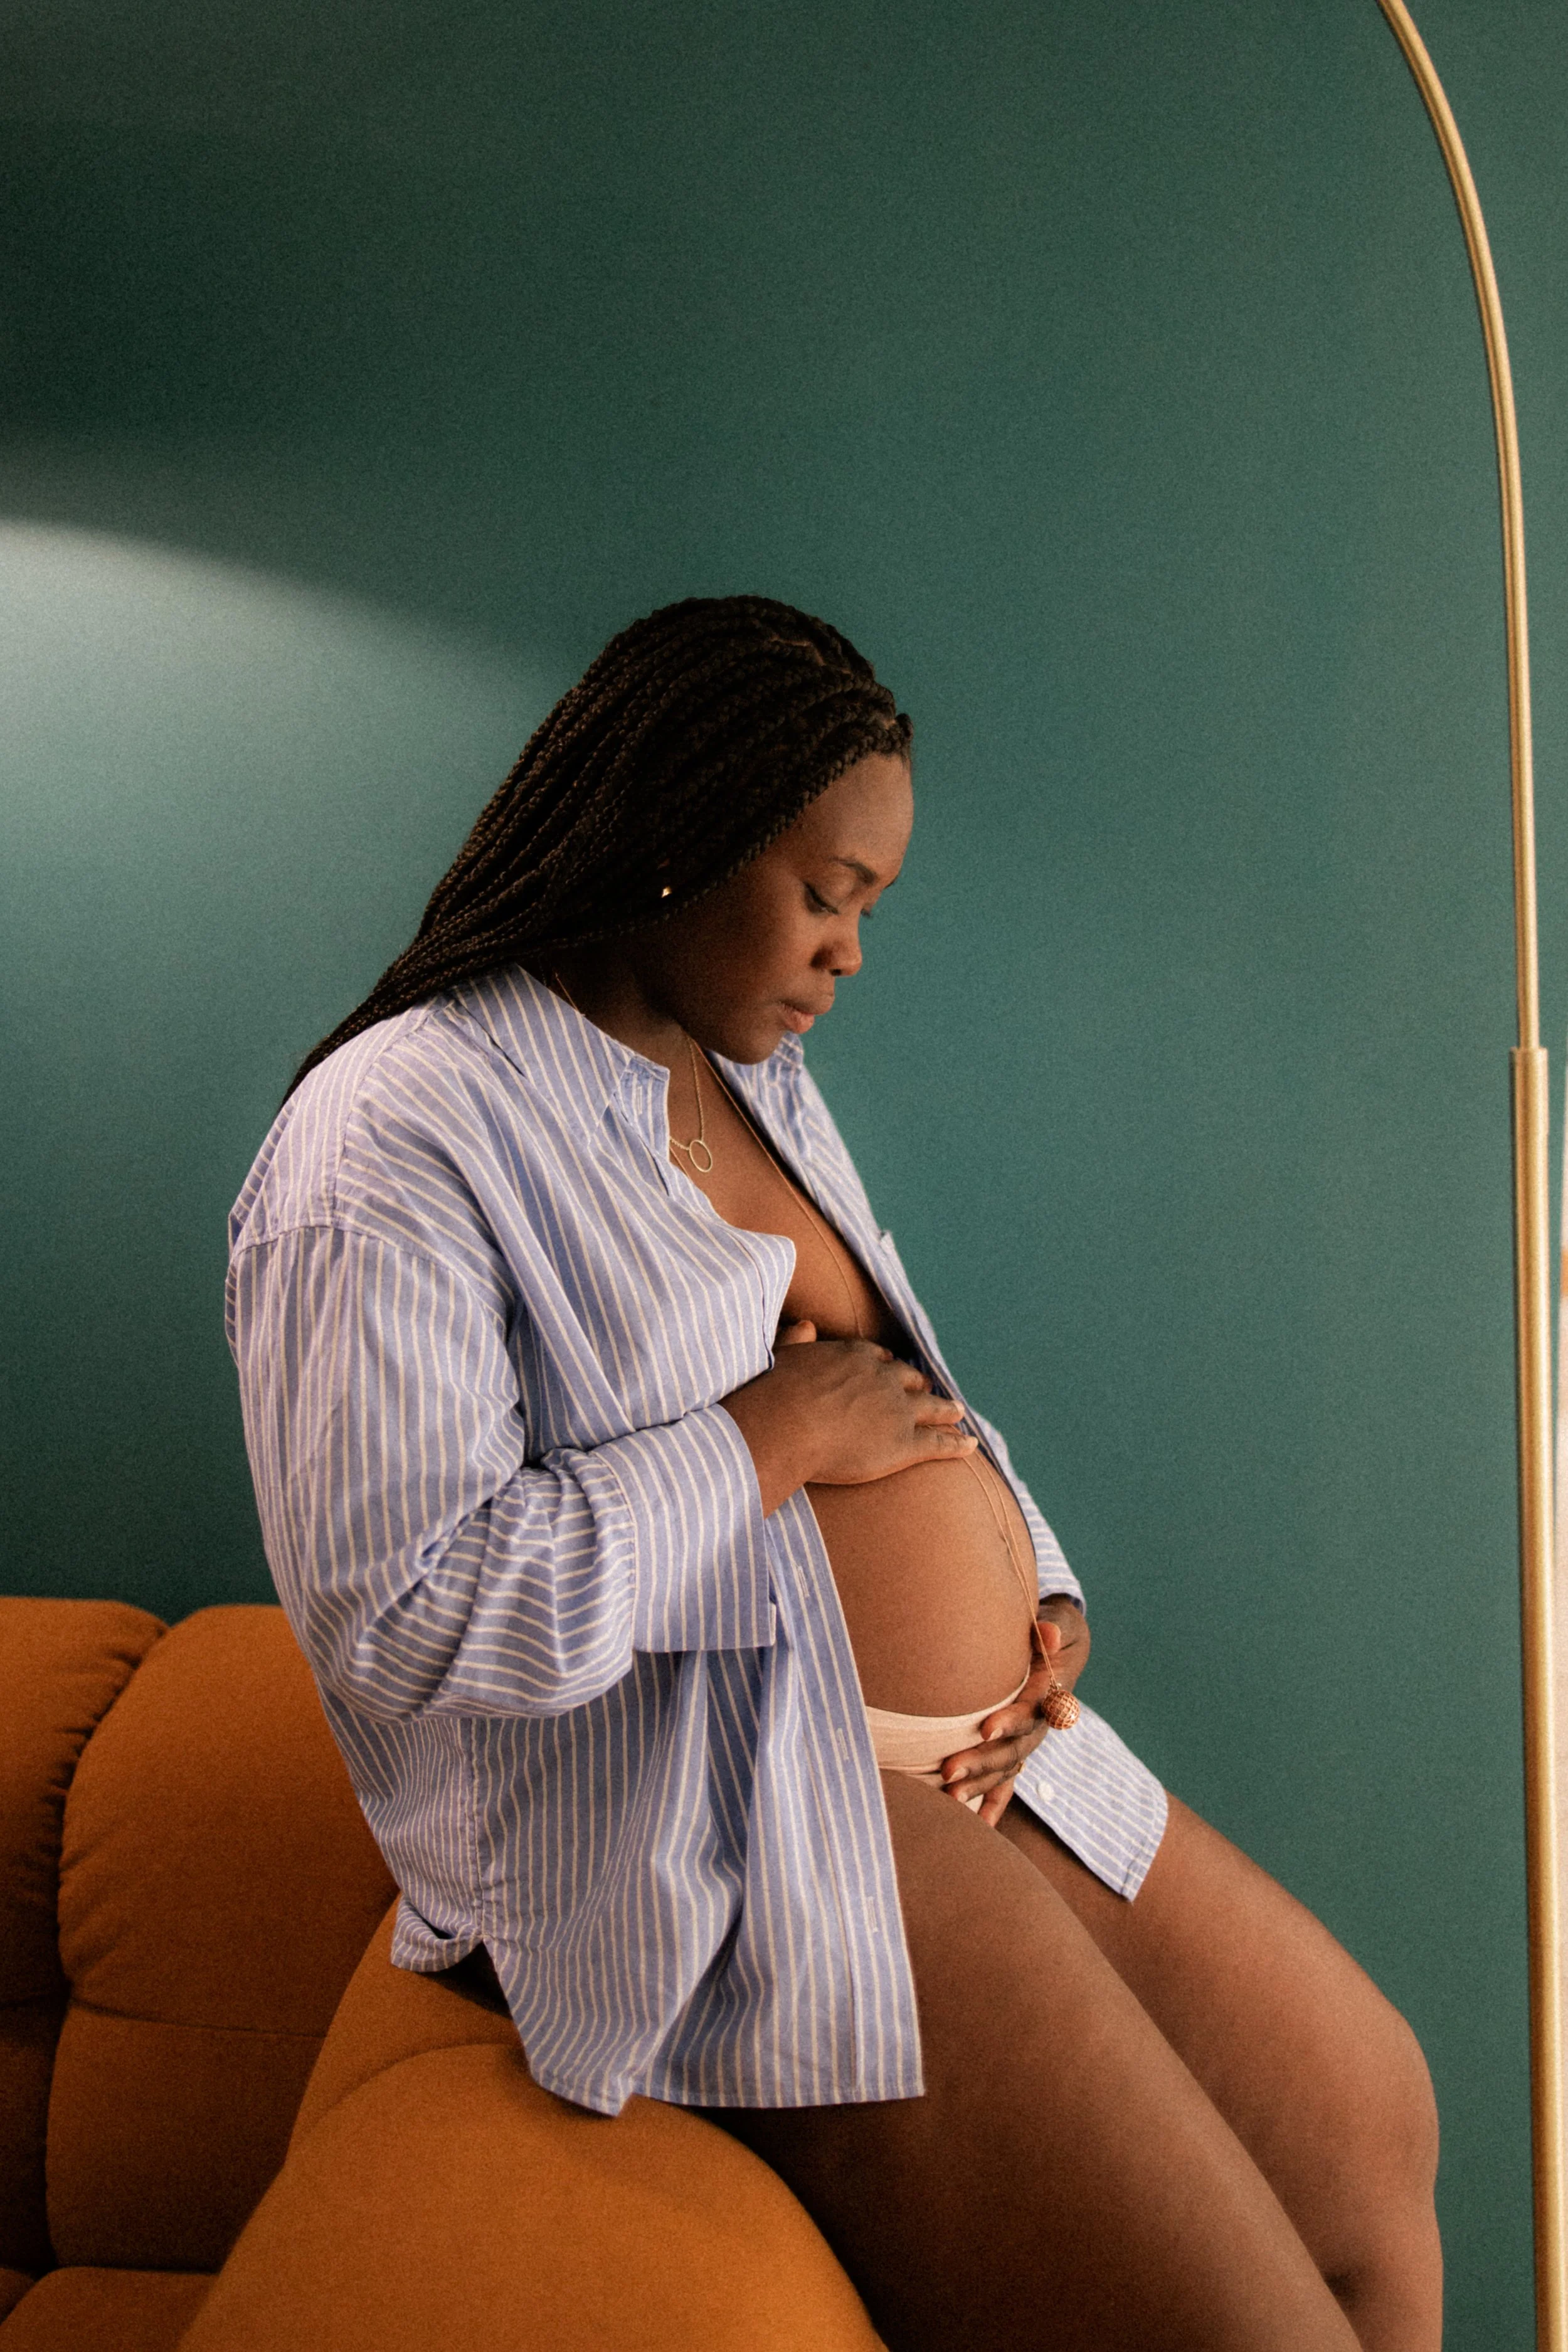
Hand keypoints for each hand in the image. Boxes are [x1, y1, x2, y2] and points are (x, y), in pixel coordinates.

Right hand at [719, 1320, 977, 1514]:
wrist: (787, 1426)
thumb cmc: (776, 1393)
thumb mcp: (784, 1354)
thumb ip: (798, 1339)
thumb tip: (805, 1324)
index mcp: (856, 1356)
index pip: (880, 1357)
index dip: (887, 1365)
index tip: (891, 1369)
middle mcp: (884, 1378)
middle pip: (910, 1378)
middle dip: (919, 1384)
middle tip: (927, 1388)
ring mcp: (899, 1410)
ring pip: (932, 1407)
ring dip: (946, 1408)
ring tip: (957, 1411)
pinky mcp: (906, 1444)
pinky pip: (940, 1442)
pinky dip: (958, 1444)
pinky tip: (971, 1446)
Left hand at [939, 1598, 1090, 1826]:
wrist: (1060, 1646)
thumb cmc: (1054, 1628)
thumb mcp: (1061, 1622)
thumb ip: (1056, 1625)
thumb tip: (1048, 1632)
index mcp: (1050, 1693)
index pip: (1031, 1711)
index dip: (1011, 1720)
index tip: (986, 1727)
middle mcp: (1039, 1724)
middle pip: (1014, 1749)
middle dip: (982, 1761)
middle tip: (948, 1770)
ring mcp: (1026, 1741)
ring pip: (1005, 1769)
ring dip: (979, 1785)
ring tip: (948, 1797)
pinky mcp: (1014, 1750)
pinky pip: (1005, 1784)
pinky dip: (992, 1806)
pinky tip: (977, 1829)